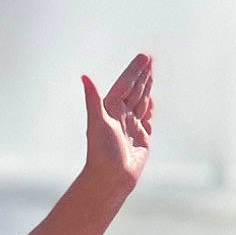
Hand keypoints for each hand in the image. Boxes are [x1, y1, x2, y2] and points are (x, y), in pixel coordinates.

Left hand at [80, 53, 153, 202]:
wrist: (111, 178)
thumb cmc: (102, 152)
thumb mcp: (97, 122)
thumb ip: (93, 98)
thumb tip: (85, 76)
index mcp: (110, 109)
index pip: (125, 84)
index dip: (134, 70)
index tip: (144, 56)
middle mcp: (120, 115)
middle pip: (134, 89)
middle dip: (142, 74)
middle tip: (149, 58)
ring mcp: (131, 126)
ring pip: (140, 101)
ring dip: (146, 87)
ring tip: (151, 73)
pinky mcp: (140, 138)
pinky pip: (146, 118)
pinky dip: (149, 108)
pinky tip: (150, 101)